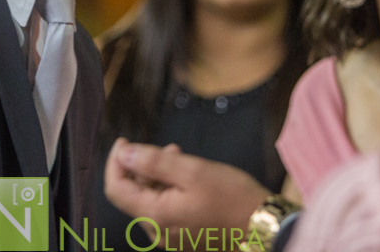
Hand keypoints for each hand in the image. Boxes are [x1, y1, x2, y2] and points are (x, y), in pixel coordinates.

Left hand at [103, 138, 269, 246]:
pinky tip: (190, 179)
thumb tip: (123, 153)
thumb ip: (153, 162)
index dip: (116, 162)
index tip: (124, 141)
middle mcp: (157, 233)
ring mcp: (170, 238)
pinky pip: (165, 210)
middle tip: (170, 149)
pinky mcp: (183, 238)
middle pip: (133, 194)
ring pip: (151, 200)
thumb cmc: (231, 197)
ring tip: (184, 160)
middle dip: (144, 167)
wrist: (263, 228)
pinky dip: (170, 190)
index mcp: (155, 216)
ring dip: (159, 177)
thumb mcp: (192, 171)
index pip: (116, 189)